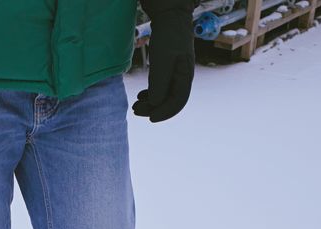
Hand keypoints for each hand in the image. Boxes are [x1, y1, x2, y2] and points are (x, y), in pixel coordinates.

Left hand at [134, 2, 195, 121]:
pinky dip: (151, 94)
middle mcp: (182, 78)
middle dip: (153, 109)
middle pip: (169, 101)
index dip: (164, 113)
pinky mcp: (168, 69)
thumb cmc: (168, 36)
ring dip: (150, 103)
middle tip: (135, 110)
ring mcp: (175, 74)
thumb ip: (159, 81)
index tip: (150, 119)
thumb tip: (155, 103)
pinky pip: (160, 87)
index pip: (178, 102)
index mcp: (185, 76)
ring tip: (135, 105)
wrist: (170, 17)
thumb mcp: (163, 58)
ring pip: (164, 95)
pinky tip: (141, 96)